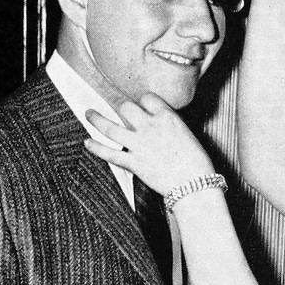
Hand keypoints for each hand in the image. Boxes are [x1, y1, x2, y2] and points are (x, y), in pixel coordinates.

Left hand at [84, 95, 214, 195]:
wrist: (195, 185)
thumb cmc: (197, 163)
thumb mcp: (188, 136)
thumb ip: (171, 128)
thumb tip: (162, 129)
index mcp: (167, 117)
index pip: (148, 98)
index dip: (143, 101)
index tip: (141, 104)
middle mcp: (150, 127)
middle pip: (127, 107)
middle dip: (121, 107)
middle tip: (116, 108)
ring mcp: (139, 145)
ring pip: (110, 127)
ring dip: (96, 119)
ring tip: (89, 113)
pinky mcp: (133, 163)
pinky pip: (110, 154)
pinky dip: (96, 148)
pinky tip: (87, 143)